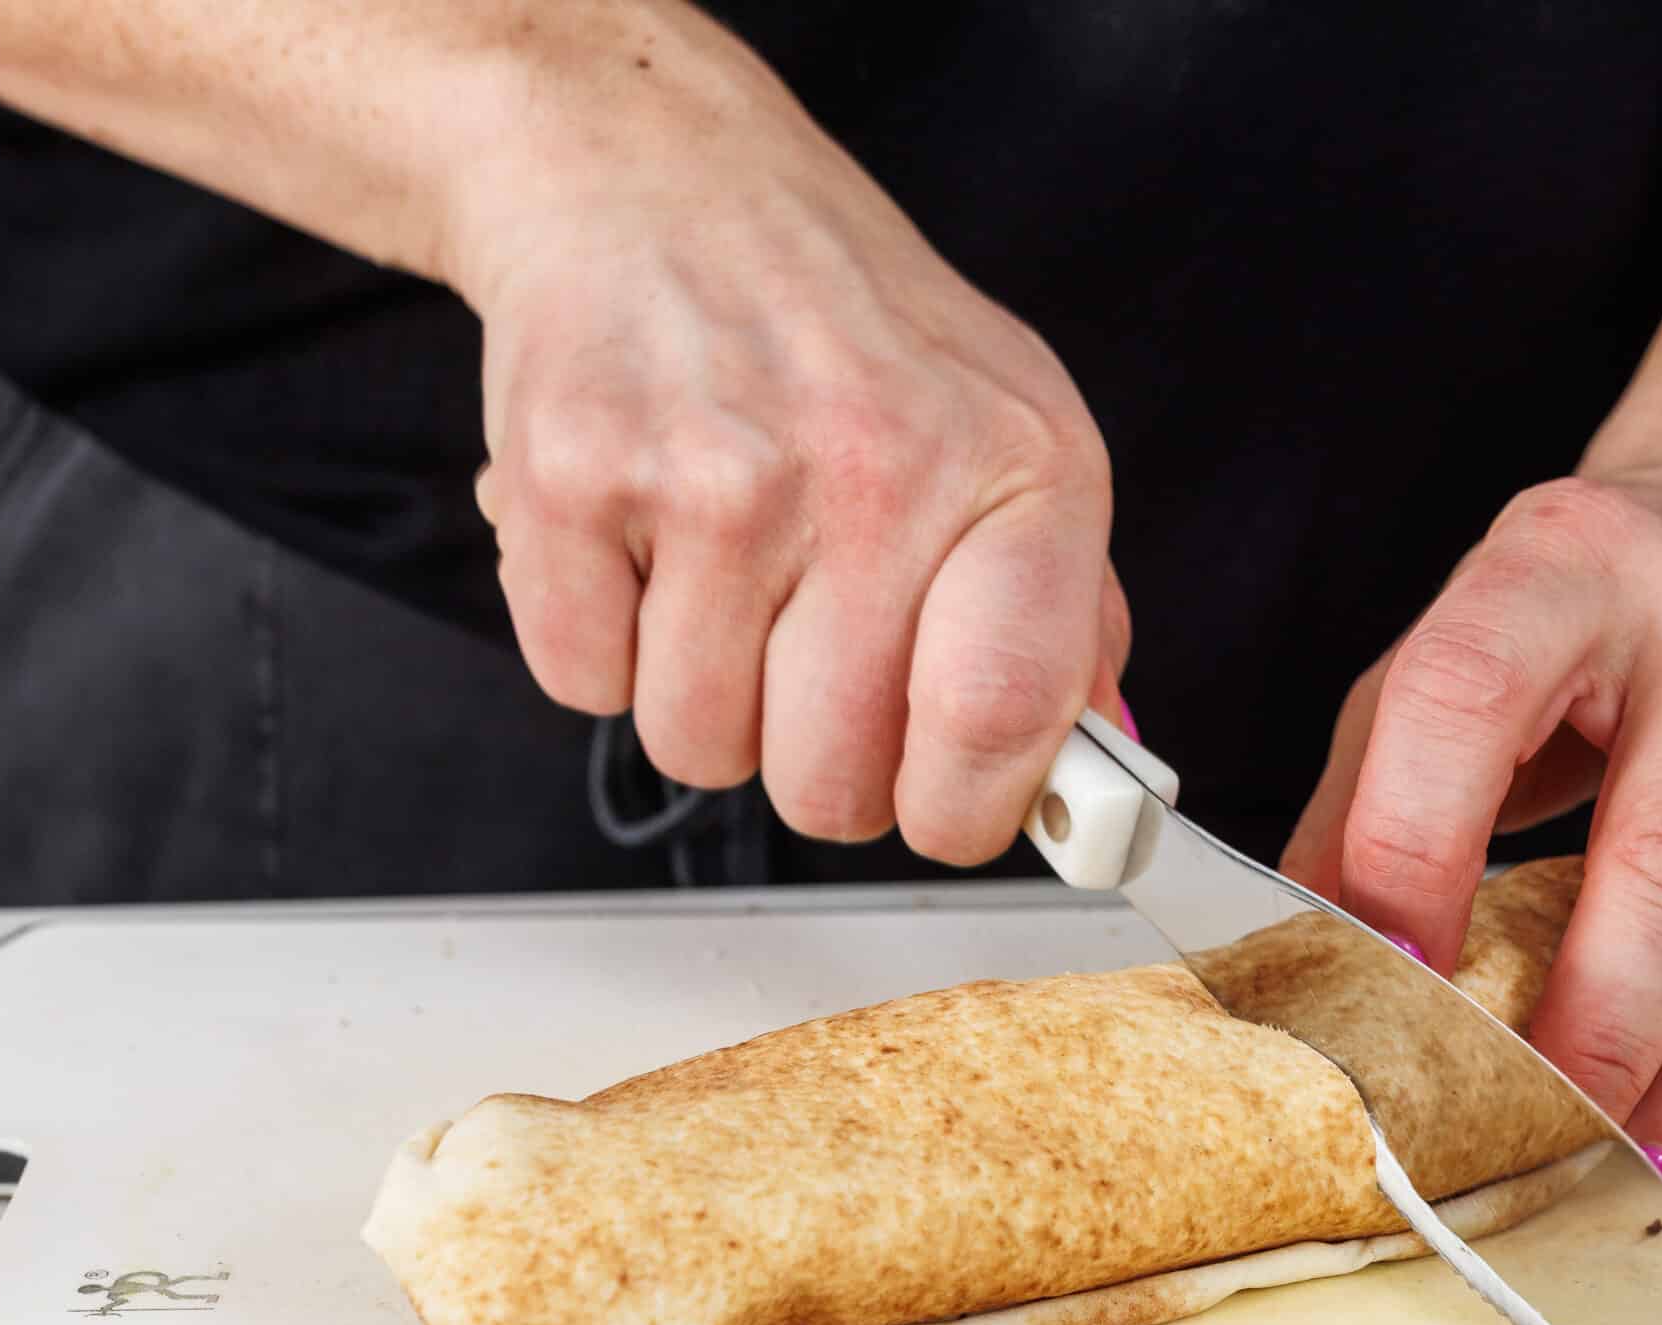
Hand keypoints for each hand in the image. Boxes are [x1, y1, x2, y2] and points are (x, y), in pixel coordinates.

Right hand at [460, 18, 1125, 861]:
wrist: (655, 176)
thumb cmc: (840, 325)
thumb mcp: (1010, 433)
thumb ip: (1063, 616)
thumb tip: (1087, 778)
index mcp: (1020, 468)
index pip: (1006, 719)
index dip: (966, 810)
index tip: (945, 809)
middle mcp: (880, 466)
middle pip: (835, 780)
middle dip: (814, 758)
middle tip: (805, 654)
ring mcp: (720, 471)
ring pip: (700, 744)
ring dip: (701, 692)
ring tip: (720, 569)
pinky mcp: (575, 474)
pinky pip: (584, 683)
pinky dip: (601, 637)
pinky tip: (642, 537)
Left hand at [1282, 463, 1661, 1192]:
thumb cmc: (1589, 607)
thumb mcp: (1447, 650)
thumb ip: (1365, 800)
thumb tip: (1304, 973)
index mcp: (1566, 567)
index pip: (1469, 702)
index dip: (1414, 853)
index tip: (1390, 982)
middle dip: (1603, 1022)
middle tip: (1547, 1127)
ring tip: (1653, 1161)